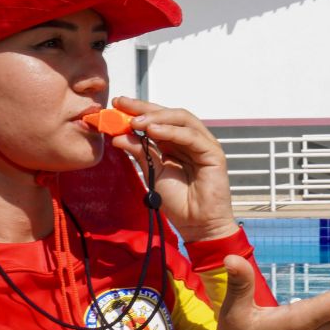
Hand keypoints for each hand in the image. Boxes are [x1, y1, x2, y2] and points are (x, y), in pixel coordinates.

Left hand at [107, 96, 237, 243]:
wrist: (196, 225)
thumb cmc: (178, 202)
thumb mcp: (152, 172)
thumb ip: (139, 152)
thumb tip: (118, 136)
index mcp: (175, 143)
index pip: (157, 119)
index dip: (138, 110)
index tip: (116, 105)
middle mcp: (190, 140)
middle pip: (169, 114)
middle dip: (145, 107)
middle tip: (123, 105)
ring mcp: (203, 144)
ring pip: (182, 119)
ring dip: (157, 117)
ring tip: (136, 122)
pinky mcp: (213, 153)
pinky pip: (192, 137)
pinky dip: (172, 131)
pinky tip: (154, 131)